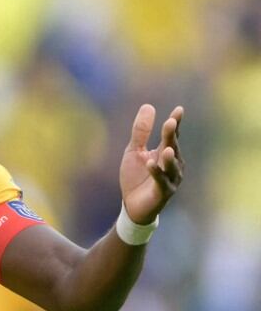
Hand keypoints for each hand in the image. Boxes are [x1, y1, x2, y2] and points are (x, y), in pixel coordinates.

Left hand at [119, 104, 184, 223]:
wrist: (131, 205)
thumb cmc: (136, 177)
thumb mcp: (134, 151)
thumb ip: (140, 131)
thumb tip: (148, 106)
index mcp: (165, 152)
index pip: (172, 135)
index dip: (175, 123)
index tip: (179, 110)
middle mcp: (172, 164)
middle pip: (173, 147)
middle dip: (172, 136)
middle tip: (170, 123)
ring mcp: (171, 179)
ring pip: (172, 166)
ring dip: (170, 158)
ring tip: (167, 148)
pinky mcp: (163, 192)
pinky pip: (161, 181)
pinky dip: (156, 173)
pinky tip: (150, 163)